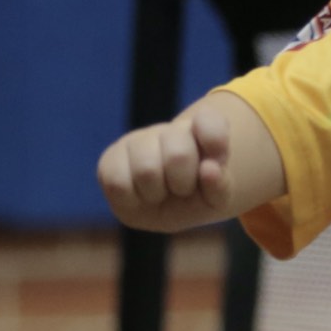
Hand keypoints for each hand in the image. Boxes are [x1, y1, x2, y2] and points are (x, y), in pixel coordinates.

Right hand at [97, 108, 235, 232]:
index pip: (209, 122)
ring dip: (157, 193)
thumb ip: (220, 186)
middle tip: (182, 189)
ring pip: (146, 170)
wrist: (163, 209)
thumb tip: (209, 169)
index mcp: (201, 130)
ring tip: (160, 193)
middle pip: (178, 154)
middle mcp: (168, 129)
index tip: (216, 162)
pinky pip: (118, 183)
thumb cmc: (193, 199)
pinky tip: (140, 196)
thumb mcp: (216, 199)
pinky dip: (132, 199)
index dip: (215, 143)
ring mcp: (137, 141)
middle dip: (183, 184)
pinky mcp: (110, 159)